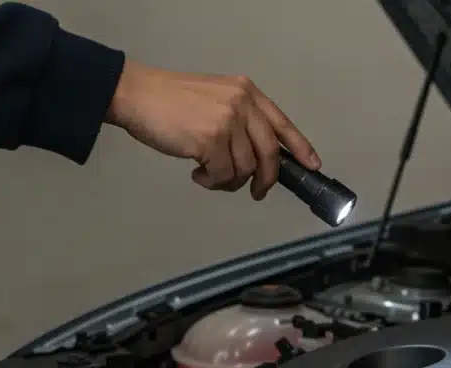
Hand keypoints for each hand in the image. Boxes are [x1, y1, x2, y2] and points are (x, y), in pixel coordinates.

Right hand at [105, 62, 320, 199]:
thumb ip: (239, 119)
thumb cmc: (171, 100)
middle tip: (256, 192)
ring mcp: (227, 121)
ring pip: (245, 168)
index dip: (300, 148)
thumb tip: (258, 156)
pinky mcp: (210, 140)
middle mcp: (242, 104)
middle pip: (269, 153)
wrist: (137, 94)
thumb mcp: (216, 98)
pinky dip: (212, 182)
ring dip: (229, 181)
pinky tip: (198, 174)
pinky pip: (222, 175)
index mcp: (247, 92)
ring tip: (210, 175)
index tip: (312, 165)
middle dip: (266, 179)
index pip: (282, 124)